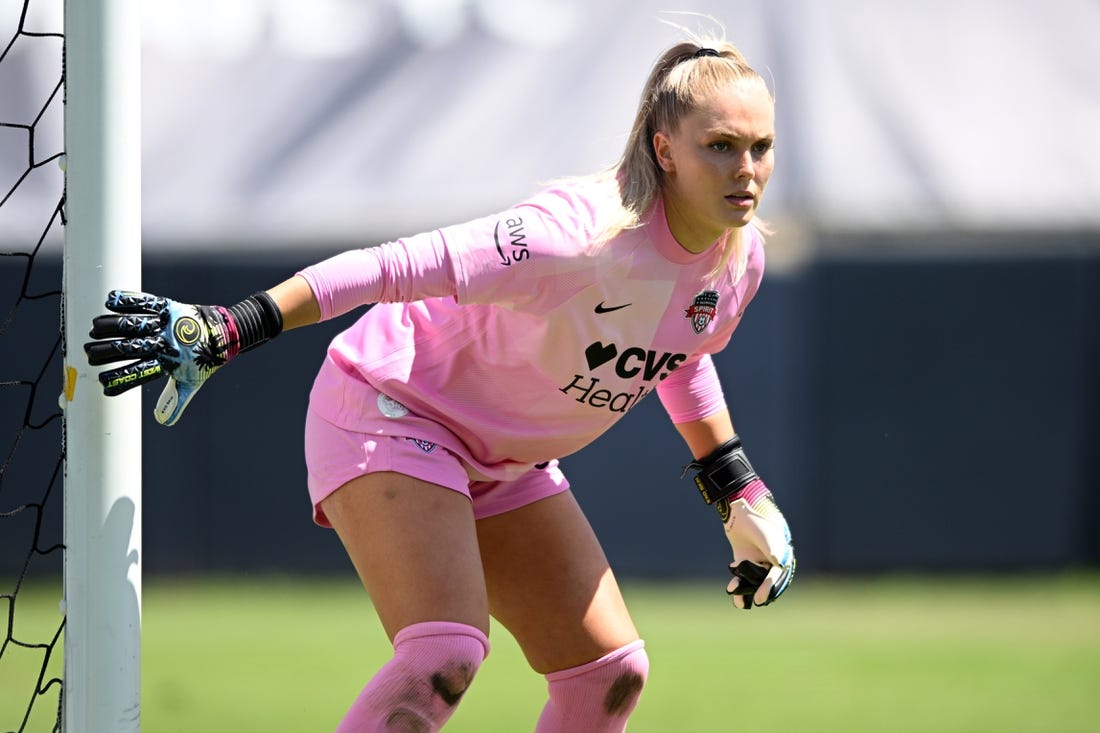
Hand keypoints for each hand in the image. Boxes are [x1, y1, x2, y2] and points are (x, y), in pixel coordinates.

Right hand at [84, 290, 240, 425]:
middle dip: (108, 351)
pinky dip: (130, 301)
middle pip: (132, 347)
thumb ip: (175, 400)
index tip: (102, 384)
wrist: (224, 334)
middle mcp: (166, 343)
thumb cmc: (202, 360)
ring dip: (113, 326)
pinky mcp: (170, 308)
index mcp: (169, 363)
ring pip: (136, 324)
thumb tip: (163, 421)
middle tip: (89, 355)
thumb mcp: (191, 382)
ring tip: (93, 329)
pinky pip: (148, 303)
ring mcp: (167, 324)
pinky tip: (109, 301)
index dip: (121, 379)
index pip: (141, 373)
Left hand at [719, 479, 794, 608]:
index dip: (771, 586)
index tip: (763, 597)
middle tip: (756, 601)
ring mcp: (757, 558)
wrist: (736, 506)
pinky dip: (738, 582)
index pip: (779, 573)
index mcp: (781, 551)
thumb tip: (780, 564)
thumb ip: (771, 547)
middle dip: (762, 591)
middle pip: (768, 579)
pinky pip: (742, 574)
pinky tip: (731, 589)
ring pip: (754, 579)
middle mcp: (771, 557)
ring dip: (748, 590)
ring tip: (740, 602)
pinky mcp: (744, 558)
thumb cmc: (753, 517)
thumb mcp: (763, 532)